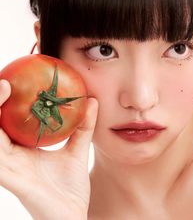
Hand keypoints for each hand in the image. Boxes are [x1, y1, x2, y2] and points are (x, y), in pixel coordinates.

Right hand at [0, 79, 97, 219]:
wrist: (71, 216)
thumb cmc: (69, 188)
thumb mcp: (77, 150)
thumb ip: (83, 126)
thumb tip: (93, 100)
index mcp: (22, 149)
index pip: (8, 120)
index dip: (6, 101)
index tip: (15, 78)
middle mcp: (10, 156)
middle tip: (5, 80)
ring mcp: (7, 167)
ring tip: (3, 88)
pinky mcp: (10, 177)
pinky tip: (0, 116)